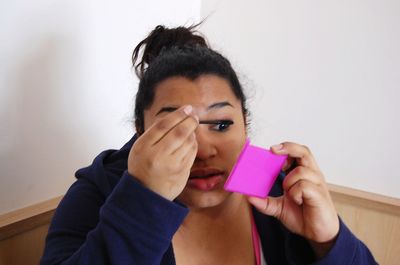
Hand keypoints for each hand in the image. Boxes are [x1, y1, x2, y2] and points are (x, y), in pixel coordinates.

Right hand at [128, 105, 198, 200]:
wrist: (146, 192)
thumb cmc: (143, 165)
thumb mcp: (141, 147)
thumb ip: (155, 132)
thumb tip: (177, 115)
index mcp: (144, 147)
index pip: (163, 125)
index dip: (177, 114)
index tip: (187, 108)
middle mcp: (157, 156)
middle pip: (179, 132)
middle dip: (189, 121)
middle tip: (193, 115)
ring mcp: (171, 166)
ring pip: (188, 142)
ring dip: (192, 132)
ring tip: (189, 128)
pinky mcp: (182, 172)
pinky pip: (192, 152)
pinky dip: (193, 143)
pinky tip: (190, 141)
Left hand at [248, 142, 338, 256]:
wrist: (318, 234)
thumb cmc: (303, 216)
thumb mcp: (279, 208)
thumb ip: (265, 202)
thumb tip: (249, 197)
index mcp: (304, 174)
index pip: (297, 152)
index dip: (286, 148)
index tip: (271, 150)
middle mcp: (312, 175)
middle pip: (304, 152)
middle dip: (288, 148)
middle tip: (273, 151)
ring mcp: (317, 184)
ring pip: (300, 171)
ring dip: (289, 181)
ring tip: (290, 194)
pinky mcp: (320, 194)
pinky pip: (303, 186)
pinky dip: (295, 193)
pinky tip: (298, 201)